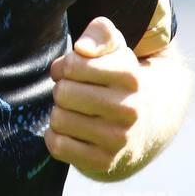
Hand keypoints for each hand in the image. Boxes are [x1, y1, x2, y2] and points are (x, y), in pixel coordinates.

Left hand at [44, 17, 142, 177]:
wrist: (139, 127)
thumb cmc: (114, 80)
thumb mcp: (113, 49)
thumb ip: (100, 32)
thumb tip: (83, 49)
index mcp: (131, 76)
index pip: (73, 65)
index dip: (65, 66)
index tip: (74, 71)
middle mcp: (129, 109)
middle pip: (63, 93)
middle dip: (62, 90)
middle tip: (74, 94)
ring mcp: (118, 139)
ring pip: (58, 119)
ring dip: (59, 114)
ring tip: (76, 112)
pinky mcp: (103, 162)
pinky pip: (58, 146)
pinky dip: (56, 137)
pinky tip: (72, 132)